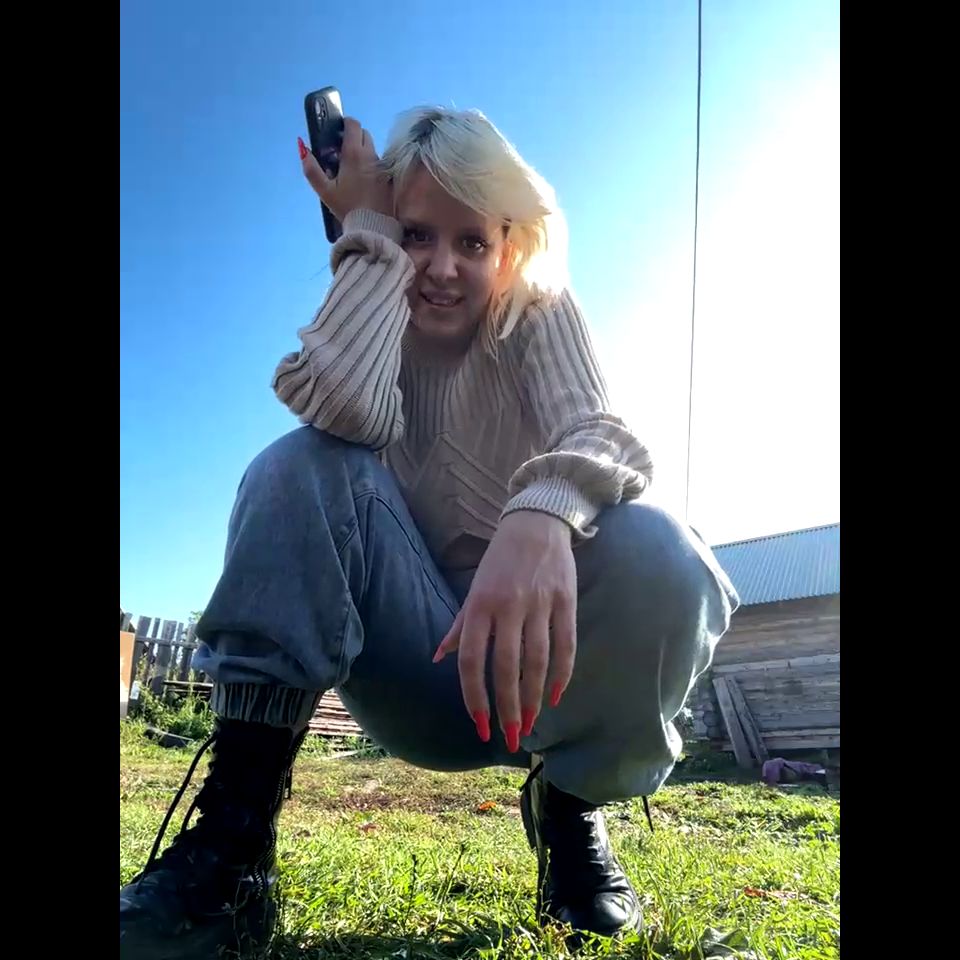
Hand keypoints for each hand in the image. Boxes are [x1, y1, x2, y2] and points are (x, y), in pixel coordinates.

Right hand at [298, 117, 392, 221]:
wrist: (373, 226)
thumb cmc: (347, 207)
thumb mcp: (324, 190)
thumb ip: (311, 169)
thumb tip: (303, 148)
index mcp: (354, 153)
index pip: (353, 124)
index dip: (345, 124)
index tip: (338, 132)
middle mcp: (371, 155)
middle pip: (364, 134)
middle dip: (354, 137)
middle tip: (343, 151)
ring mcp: (383, 166)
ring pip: (373, 149)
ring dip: (363, 153)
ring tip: (353, 169)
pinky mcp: (391, 178)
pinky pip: (381, 164)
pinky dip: (372, 166)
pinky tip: (365, 181)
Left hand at [433, 511, 576, 751]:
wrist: (535, 521)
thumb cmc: (500, 560)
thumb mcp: (473, 589)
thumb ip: (459, 626)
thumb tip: (438, 658)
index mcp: (479, 606)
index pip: (473, 660)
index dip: (475, 696)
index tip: (480, 725)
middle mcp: (507, 607)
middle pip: (506, 668)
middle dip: (508, 708)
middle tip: (510, 737)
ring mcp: (538, 603)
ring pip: (537, 661)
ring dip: (534, 698)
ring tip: (531, 724)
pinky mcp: (565, 600)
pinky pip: (566, 645)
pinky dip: (562, 674)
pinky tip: (555, 696)